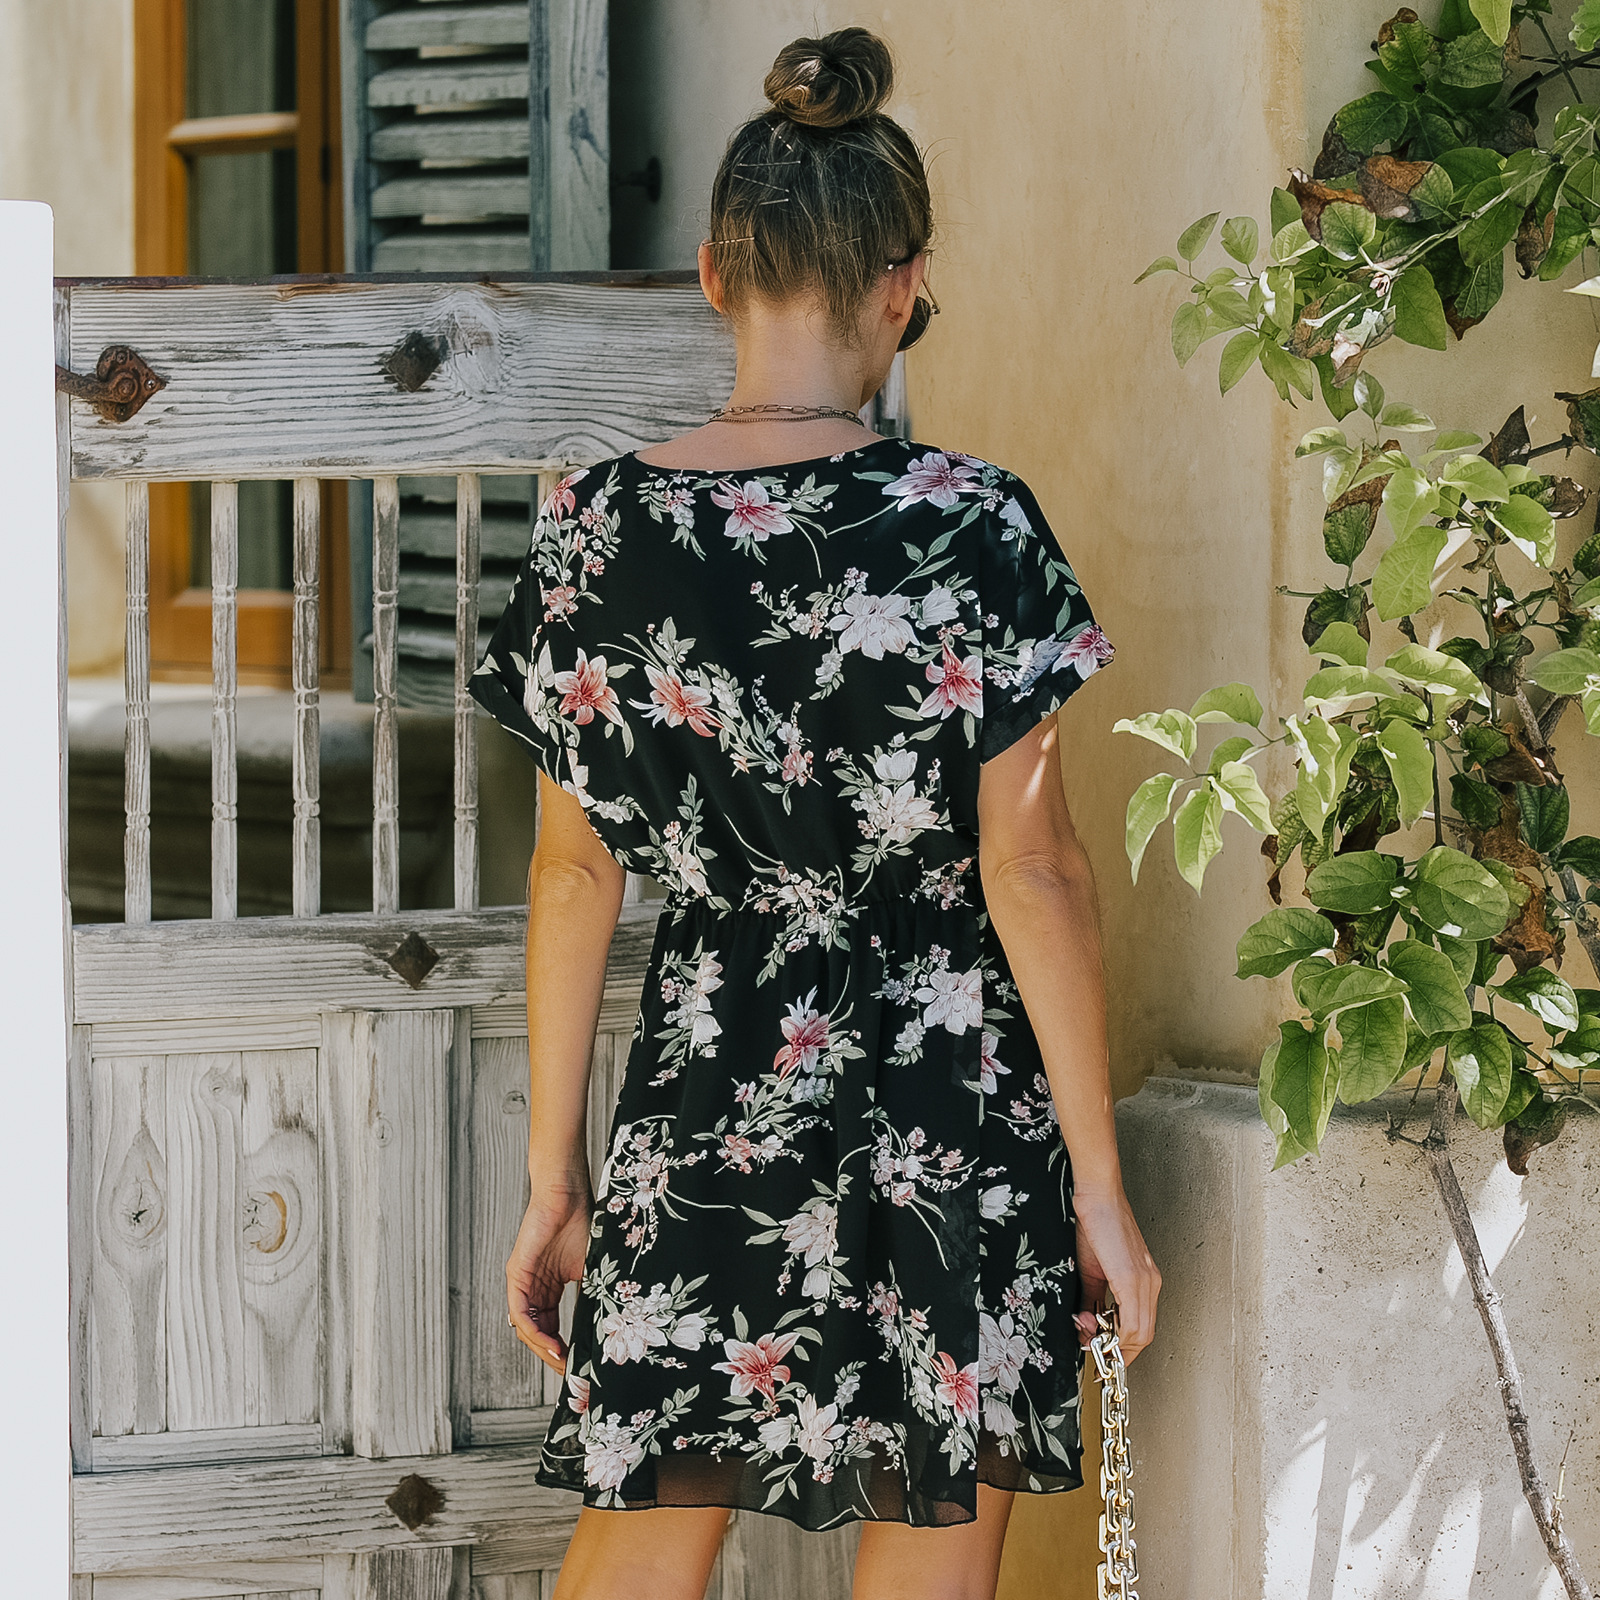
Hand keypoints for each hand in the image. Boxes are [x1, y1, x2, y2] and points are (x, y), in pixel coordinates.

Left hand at [507, 1185, 590, 1374]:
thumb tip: (610, 1329)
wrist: (567, 1192)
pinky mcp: (516, 1275)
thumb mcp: (591, 1269)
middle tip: (572, 1377)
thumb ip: (593, 1296)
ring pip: (527, 1330)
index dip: (564, 1350)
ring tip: (565, 1365)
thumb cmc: (581, 1222)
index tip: (580, 1368)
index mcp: (548, 1289)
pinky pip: (521, 1314)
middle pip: (538, 1335)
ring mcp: (522, 1283)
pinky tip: (553, 1346)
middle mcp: (533, 1290)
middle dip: (554, 1358)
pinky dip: (536, 1334)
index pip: (552, 1329)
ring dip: (545, 1351)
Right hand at [1070, 1184, 1159, 1362]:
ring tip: (1091, 1339)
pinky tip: (1097, 1330)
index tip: (1103, 1353)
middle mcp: (1151, 1283)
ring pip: (1141, 1333)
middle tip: (1095, 1353)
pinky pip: (1132, 1320)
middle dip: (1119, 1351)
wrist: (1096, 1195)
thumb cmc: (1095, 1225)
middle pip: (1145, 1336)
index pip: (1142, 1327)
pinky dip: (1117, 1334)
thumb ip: (1093, 1300)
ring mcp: (1144, 1281)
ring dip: (1116, 1344)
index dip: (1124, 1347)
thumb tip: (1087, 1327)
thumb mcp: (1093, 1270)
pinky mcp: (1131, 1277)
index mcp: (1145, 1281)